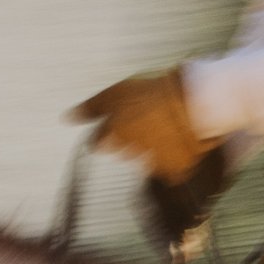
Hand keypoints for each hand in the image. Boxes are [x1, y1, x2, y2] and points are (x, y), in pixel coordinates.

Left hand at [69, 66, 207, 181]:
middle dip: (128, 138)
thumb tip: (67, 118)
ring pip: (143, 159)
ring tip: (162, 128)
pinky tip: (176, 140)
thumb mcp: (117, 92)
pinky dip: (170, 157)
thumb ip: (91, 108)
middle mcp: (130, 152)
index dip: (105, 131)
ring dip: (149, 146)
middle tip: (143, 120)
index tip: (116, 122)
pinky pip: (168, 168)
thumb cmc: (155, 93)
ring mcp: (153, 164)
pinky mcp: (176, 171)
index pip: (96, 143)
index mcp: (113, 134)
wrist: (195, 103)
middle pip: (120, 150)